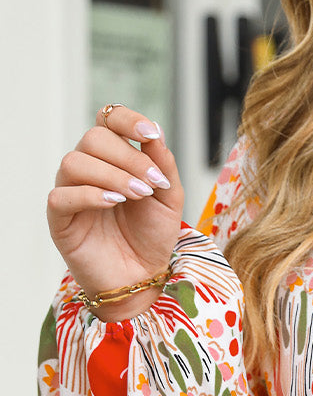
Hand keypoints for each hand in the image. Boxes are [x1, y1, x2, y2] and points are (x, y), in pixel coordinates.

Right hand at [47, 105, 183, 317]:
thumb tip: (156, 132)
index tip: (151, 135)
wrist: (143, 275)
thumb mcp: (169, 197)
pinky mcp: (60, 219)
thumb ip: (163, 164)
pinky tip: (114, 203)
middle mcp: (88, 169)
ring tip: (138, 195)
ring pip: (75, 162)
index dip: (127, 121)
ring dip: (112, 175)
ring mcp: (71, 192)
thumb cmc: (152, 234)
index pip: (108, 120)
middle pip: (93, 138)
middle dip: (128, 157)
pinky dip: (89, 195)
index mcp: (113, 157)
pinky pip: (61, 196)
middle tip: (152, 183)